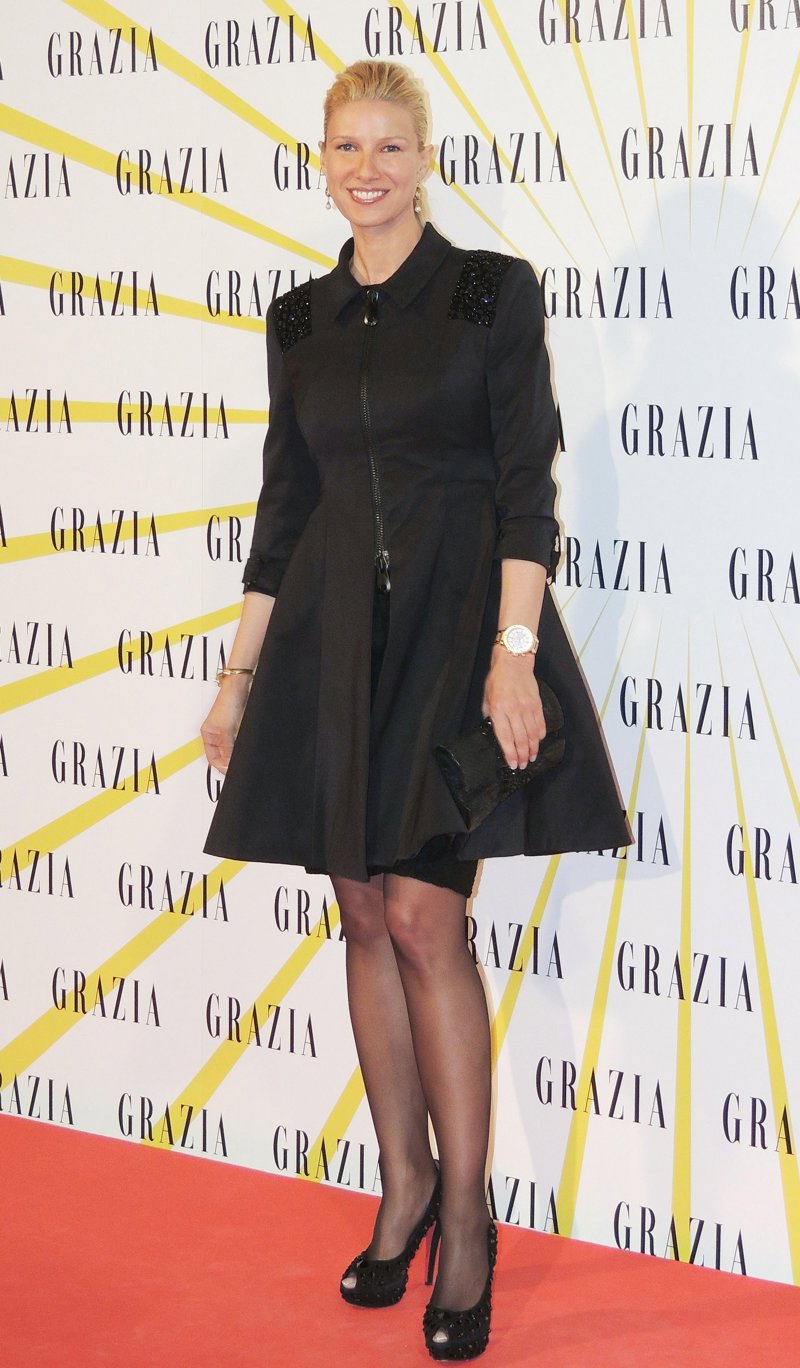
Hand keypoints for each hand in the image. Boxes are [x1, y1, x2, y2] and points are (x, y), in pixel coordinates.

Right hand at [200, 676, 250, 772]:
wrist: (240, 686)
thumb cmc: (228, 702)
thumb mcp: (225, 730)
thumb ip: (226, 749)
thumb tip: (226, 766)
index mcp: (208, 735)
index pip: (213, 759)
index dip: (222, 767)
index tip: (230, 771)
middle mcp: (217, 734)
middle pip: (222, 755)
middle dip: (229, 760)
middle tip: (236, 765)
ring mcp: (228, 730)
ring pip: (232, 749)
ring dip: (235, 753)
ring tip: (239, 754)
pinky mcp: (238, 726)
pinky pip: (238, 741)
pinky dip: (241, 744)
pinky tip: (244, 743)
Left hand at [481, 648, 545, 769]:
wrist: (514, 661)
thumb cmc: (498, 678)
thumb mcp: (486, 697)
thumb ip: (490, 715)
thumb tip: (494, 730)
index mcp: (499, 710)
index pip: (505, 738)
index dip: (510, 754)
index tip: (512, 764)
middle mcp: (514, 710)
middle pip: (520, 740)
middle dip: (522, 756)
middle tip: (523, 765)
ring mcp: (527, 707)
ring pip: (532, 734)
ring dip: (532, 749)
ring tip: (531, 758)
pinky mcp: (537, 704)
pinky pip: (540, 724)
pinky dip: (540, 735)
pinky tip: (538, 742)